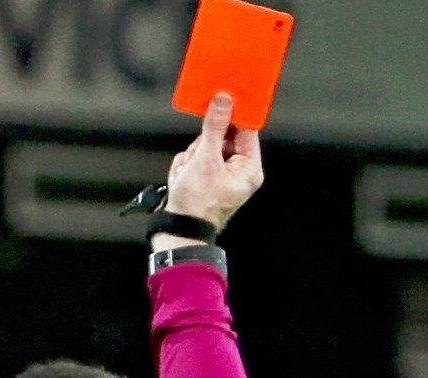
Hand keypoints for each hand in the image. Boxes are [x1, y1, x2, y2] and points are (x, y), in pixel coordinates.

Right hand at [161, 93, 263, 234]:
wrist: (178, 229)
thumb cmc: (197, 202)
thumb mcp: (205, 159)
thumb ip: (214, 127)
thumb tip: (224, 101)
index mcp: (249, 168)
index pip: (247, 130)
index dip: (235, 114)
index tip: (223, 99)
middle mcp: (239, 171)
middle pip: (222, 137)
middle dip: (204, 145)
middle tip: (197, 159)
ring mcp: (222, 174)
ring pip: (206, 146)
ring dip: (192, 157)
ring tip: (187, 175)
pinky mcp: (207, 178)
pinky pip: (196, 158)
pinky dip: (186, 166)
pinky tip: (183, 178)